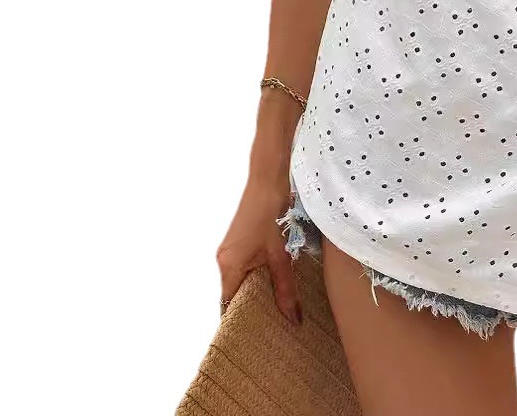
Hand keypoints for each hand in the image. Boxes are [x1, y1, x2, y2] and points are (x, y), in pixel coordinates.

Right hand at [216, 176, 302, 325]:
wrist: (269, 178)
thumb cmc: (272, 213)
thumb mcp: (281, 254)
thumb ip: (286, 288)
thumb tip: (293, 320)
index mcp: (229, 266)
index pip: (228, 305)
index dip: (239, 322)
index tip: (253, 338)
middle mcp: (224, 260)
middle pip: (234, 294)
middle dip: (251, 309)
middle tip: (271, 327)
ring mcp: (230, 249)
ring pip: (241, 280)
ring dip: (256, 291)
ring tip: (277, 307)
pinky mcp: (239, 240)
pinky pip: (245, 266)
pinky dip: (257, 276)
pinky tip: (276, 281)